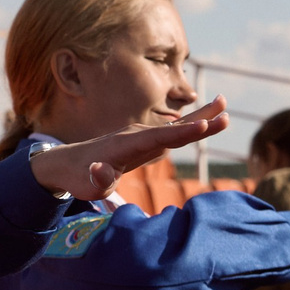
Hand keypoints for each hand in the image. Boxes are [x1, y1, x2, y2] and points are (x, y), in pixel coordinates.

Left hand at [27, 98, 229, 199]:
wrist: (65, 163)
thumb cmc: (78, 177)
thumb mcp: (86, 184)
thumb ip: (98, 179)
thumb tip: (100, 171)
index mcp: (126, 144)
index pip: (159, 138)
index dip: (181, 133)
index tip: (203, 125)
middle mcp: (136, 135)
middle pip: (172, 127)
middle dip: (198, 119)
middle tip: (225, 108)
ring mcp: (141, 135)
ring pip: (175, 127)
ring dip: (199, 117)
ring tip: (224, 105)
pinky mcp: (144, 140)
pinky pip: (170, 132)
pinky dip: (189, 126)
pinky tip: (206, 120)